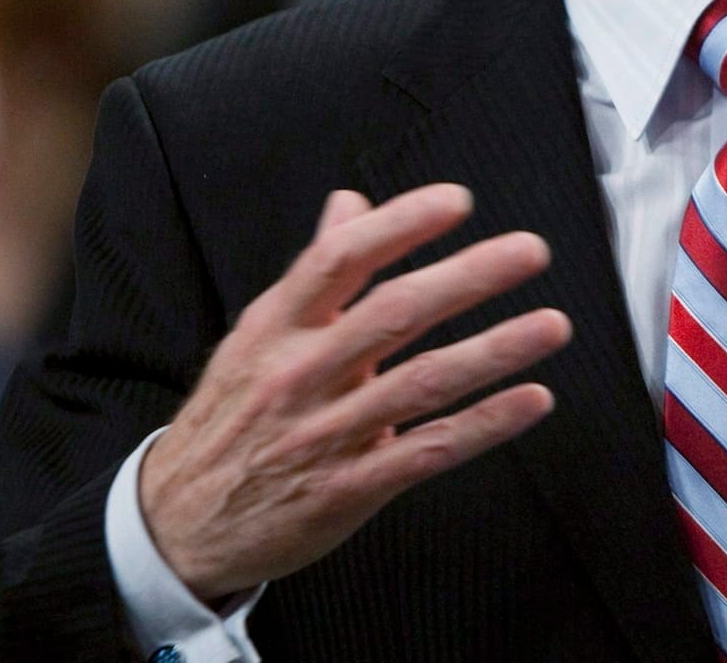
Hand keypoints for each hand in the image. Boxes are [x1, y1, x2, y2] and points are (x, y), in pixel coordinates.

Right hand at [139, 183, 571, 600]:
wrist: (174, 525)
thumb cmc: (232, 418)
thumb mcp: (258, 336)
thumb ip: (316, 270)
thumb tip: (350, 205)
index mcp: (277, 328)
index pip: (339, 259)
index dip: (399, 225)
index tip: (456, 201)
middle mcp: (301, 374)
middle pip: (393, 314)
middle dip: (468, 278)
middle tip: (530, 251)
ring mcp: (325, 435)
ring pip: (421, 383)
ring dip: (494, 350)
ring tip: (552, 323)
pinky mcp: (348, 490)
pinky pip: (427, 451)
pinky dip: (485, 425)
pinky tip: (532, 400)